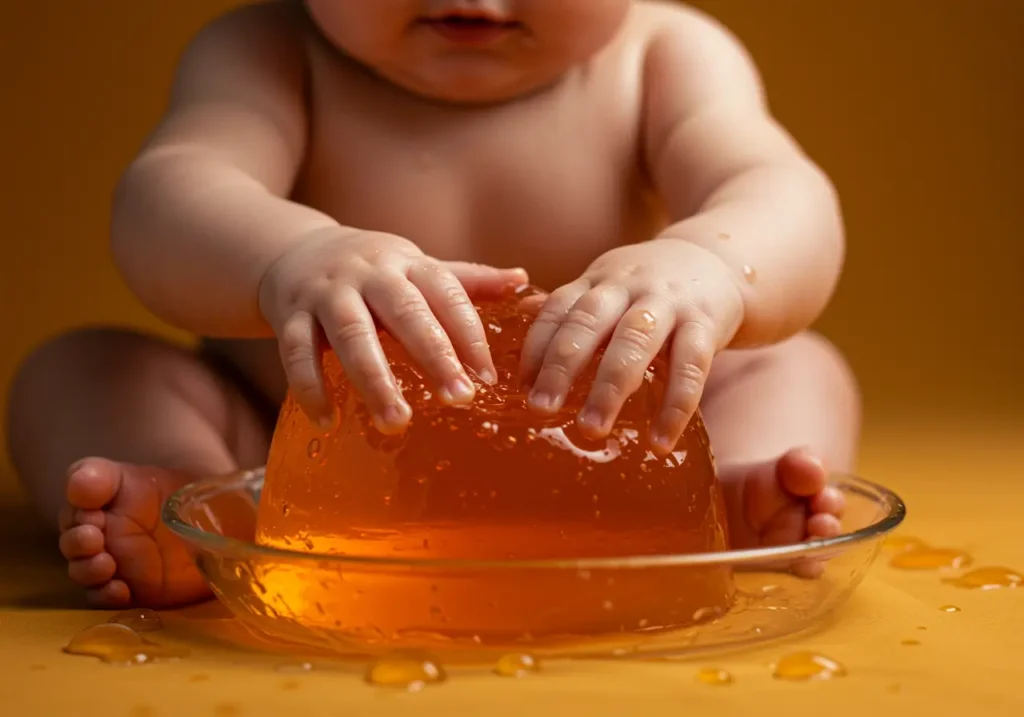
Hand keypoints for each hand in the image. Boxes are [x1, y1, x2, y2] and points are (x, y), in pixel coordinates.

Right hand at [258, 228, 526, 432]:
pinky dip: (310, 387)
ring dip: (374, 380)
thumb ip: (467, 281)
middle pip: (404, 313)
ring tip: (396, 422)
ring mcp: (326, 293)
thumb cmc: (373, 271)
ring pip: (350, 335)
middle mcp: (368, 274)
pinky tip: (328, 422)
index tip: (487, 377)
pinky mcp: (289, 314)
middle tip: (459, 399)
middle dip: (433, 357)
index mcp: (407, 264)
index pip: (446, 294)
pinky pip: (295, 351)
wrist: (292, 251)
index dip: (468, 334)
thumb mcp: (417, 267)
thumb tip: (524, 279)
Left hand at [519, 239, 743, 452]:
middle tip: (540, 409)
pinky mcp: (705, 323)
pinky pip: (691, 367)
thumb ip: (573, 311)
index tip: (519, 388)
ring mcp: (668, 302)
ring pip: (634, 342)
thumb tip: (522, 330)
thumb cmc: (652, 289)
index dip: (536, 347)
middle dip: (561, 366)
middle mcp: (628, 286)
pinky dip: (675, 407)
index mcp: (599, 281)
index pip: (558, 309)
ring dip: (610, 388)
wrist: (722, 261)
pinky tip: (660, 443)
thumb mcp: (610, 288)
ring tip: (590, 430)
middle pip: (588, 322)